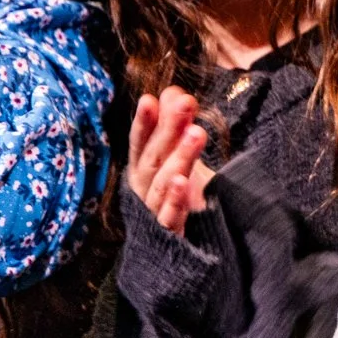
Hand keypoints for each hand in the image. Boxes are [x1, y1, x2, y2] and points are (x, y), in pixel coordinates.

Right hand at [127, 88, 212, 233]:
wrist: (188, 245)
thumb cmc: (182, 195)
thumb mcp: (180, 156)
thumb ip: (173, 125)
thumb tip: (171, 91)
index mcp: (143, 171)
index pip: (140, 143)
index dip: (144, 123)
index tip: (151, 99)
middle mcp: (143, 189)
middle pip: (153, 158)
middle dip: (168, 130)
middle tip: (186, 104)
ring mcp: (154, 212)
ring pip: (163, 183)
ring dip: (180, 157)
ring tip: (196, 132)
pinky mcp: (170, 234)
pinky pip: (170, 216)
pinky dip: (175, 199)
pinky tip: (182, 180)